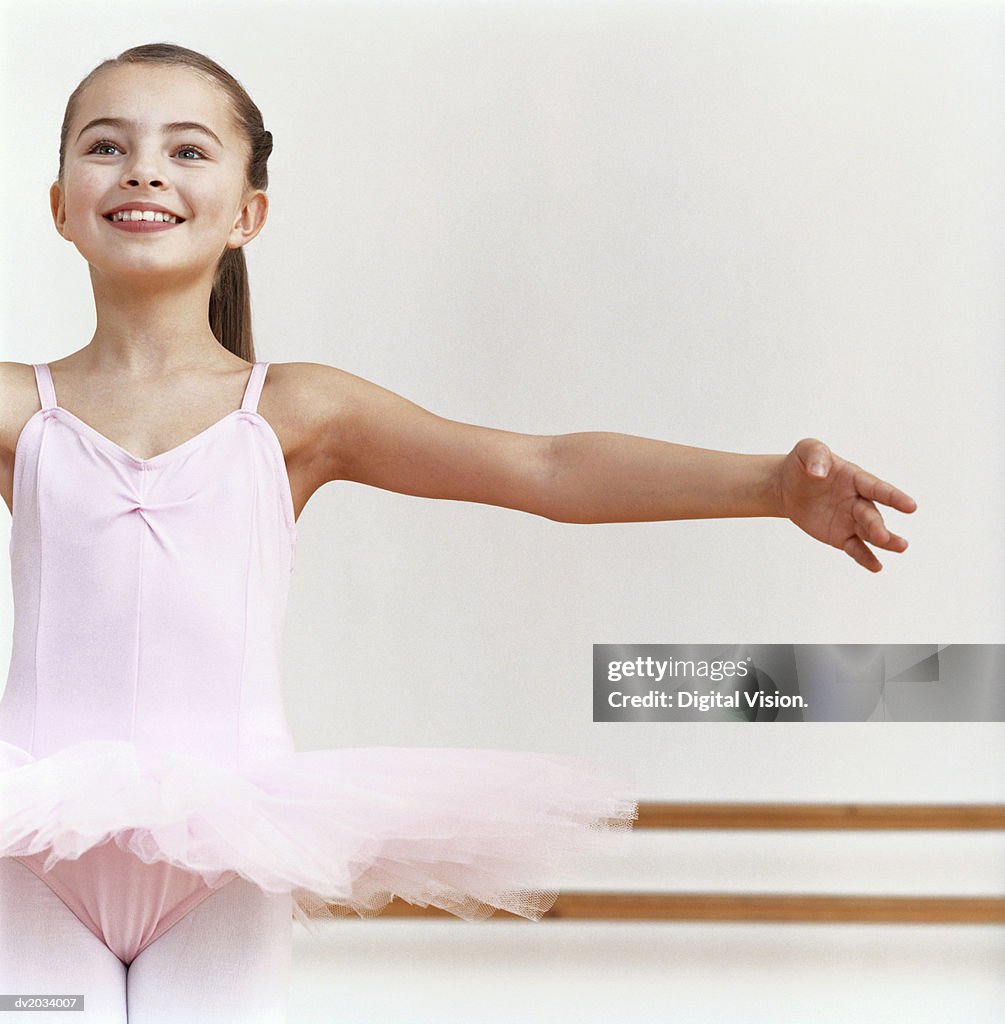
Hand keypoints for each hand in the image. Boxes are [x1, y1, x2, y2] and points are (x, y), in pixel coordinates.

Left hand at [776, 438, 916, 572]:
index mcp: (856, 479)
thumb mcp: (807, 450)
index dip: (893, 497)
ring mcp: (851, 520)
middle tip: (883, 536)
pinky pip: (855, 548)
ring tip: (899, 547)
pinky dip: (865, 557)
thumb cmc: (803, 465)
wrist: (787, 487)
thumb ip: (816, 455)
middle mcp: (858, 501)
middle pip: (871, 515)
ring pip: (869, 533)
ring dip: (884, 541)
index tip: (911, 506)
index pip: (877, 488)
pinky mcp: (841, 536)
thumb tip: (818, 473)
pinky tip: (876, 566)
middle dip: (877, 526)